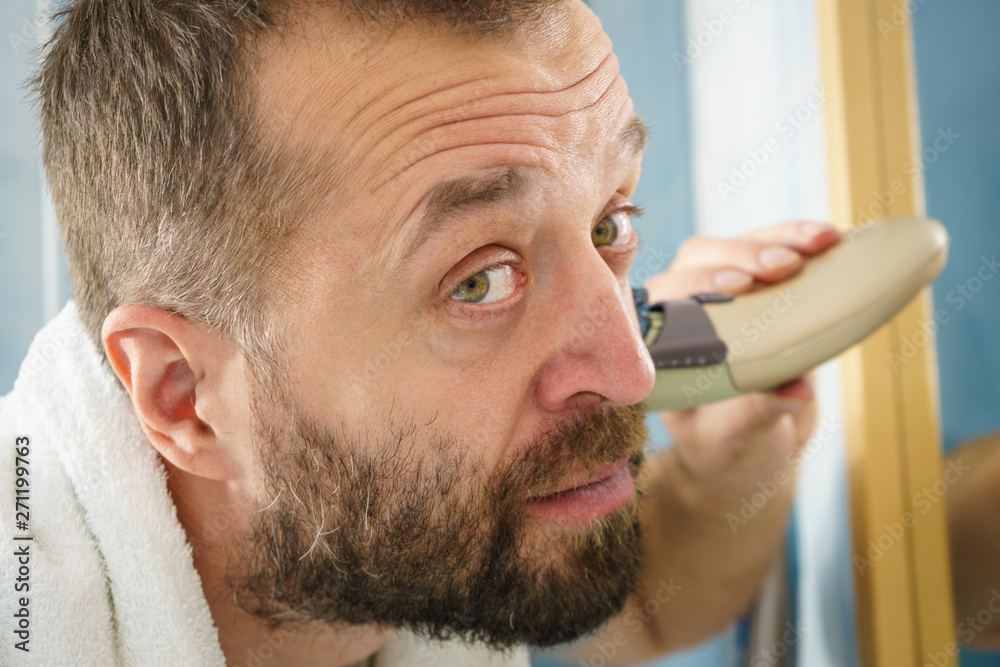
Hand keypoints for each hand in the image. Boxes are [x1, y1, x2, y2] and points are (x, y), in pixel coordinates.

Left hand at [644, 221, 840, 501]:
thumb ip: (756, 413)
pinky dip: (800, 240)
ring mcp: (717, 290)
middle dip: (742, 257)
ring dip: (778, 238)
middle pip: (698, 261)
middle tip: (784, 265)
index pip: (664, 301)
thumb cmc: (727, 448)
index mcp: (658, 347)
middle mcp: (679, 310)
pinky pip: (770, 250)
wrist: (748, 450)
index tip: (736, 286)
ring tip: (822, 241)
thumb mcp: (736, 440)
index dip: (696, 286)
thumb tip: (795, 391)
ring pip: (735, 246)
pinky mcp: (755, 284)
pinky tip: (832, 238)